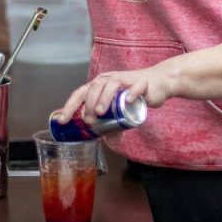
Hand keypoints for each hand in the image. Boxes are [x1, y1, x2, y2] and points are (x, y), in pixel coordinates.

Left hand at [57, 66, 173, 124]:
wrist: (158, 83)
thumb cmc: (134, 95)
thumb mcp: (119, 110)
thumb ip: (112, 124)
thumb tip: (106, 141)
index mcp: (100, 85)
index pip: (81, 93)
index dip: (70, 106)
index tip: (62, 120)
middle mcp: (110, 79)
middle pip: (94, 87)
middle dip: (88, 104)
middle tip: (89, 120)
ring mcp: (126, 79)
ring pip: (112, 84)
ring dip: (104, 97)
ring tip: (100, 112)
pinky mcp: (142, 83)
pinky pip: (136, 86)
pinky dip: (131, 93)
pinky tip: (128, 101)